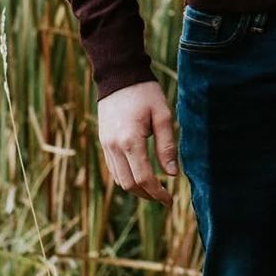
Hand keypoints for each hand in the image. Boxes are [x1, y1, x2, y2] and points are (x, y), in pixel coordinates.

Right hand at [97, 80, 178, 205]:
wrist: (119, 75)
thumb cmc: (145, 93)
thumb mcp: (162, 115)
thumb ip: (167, 146)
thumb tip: (172, 174)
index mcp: (130, 141)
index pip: (144, 178)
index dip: (158, 193)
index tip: (170, 200)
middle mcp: (114, 147)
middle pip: (129, 184)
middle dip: (147, 195)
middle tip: (164, 197)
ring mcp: (105, 145)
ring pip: (119, 179)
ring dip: (136, 189)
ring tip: (154, 189)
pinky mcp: (103, 142)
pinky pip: (113, 168)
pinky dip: (126, 178)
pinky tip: (140, 176)